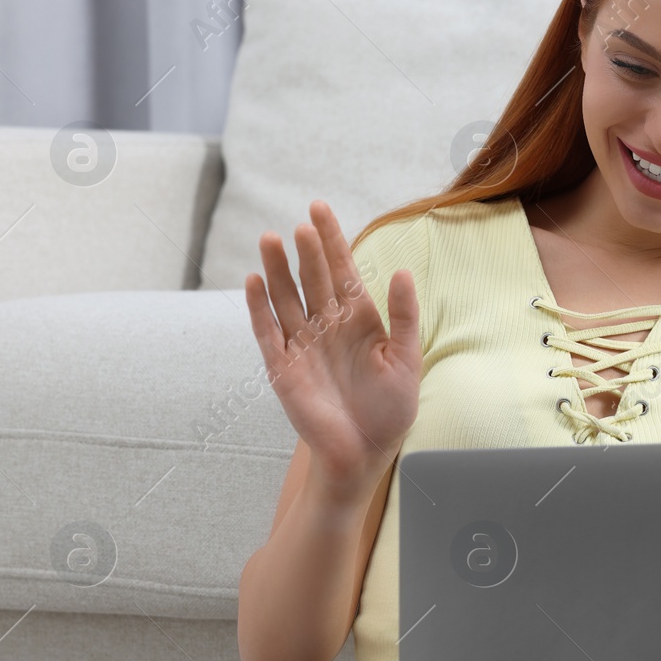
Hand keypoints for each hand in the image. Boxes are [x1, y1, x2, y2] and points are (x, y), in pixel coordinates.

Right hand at [244, 200, 421, 486]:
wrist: (363, 452)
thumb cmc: (390, 409)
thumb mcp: (407, 359)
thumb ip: (404, 317)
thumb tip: (403, 272)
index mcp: (359, 320)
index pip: (341, 270)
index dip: (331, 240)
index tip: (319, 208)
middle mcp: (327, 326)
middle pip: (312, 279)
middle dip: (307, 251)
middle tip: (301, 225)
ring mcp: (302, 344)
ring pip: (286, 298)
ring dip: (277, 270)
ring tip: (271, 239)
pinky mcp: (283, 367)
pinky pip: (267, 332)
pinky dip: (259, 307)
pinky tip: (253, 280)